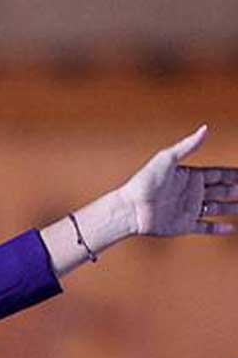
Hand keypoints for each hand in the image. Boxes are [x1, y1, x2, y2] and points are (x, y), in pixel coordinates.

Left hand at [116, 126, 237, 236]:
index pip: (220, 174)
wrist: (130, 209)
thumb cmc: (144, 182)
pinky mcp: (184, 225)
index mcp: (190, 176)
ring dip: (232, 208)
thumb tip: (205, 128)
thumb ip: (187, 146)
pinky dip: (218, 228)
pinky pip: (205, 227)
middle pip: (222, 191)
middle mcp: (192, 193)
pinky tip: (231, 228)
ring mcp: (189, 209)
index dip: (235, 175)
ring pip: (218, 209)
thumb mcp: (166, 159)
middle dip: (237, 190)